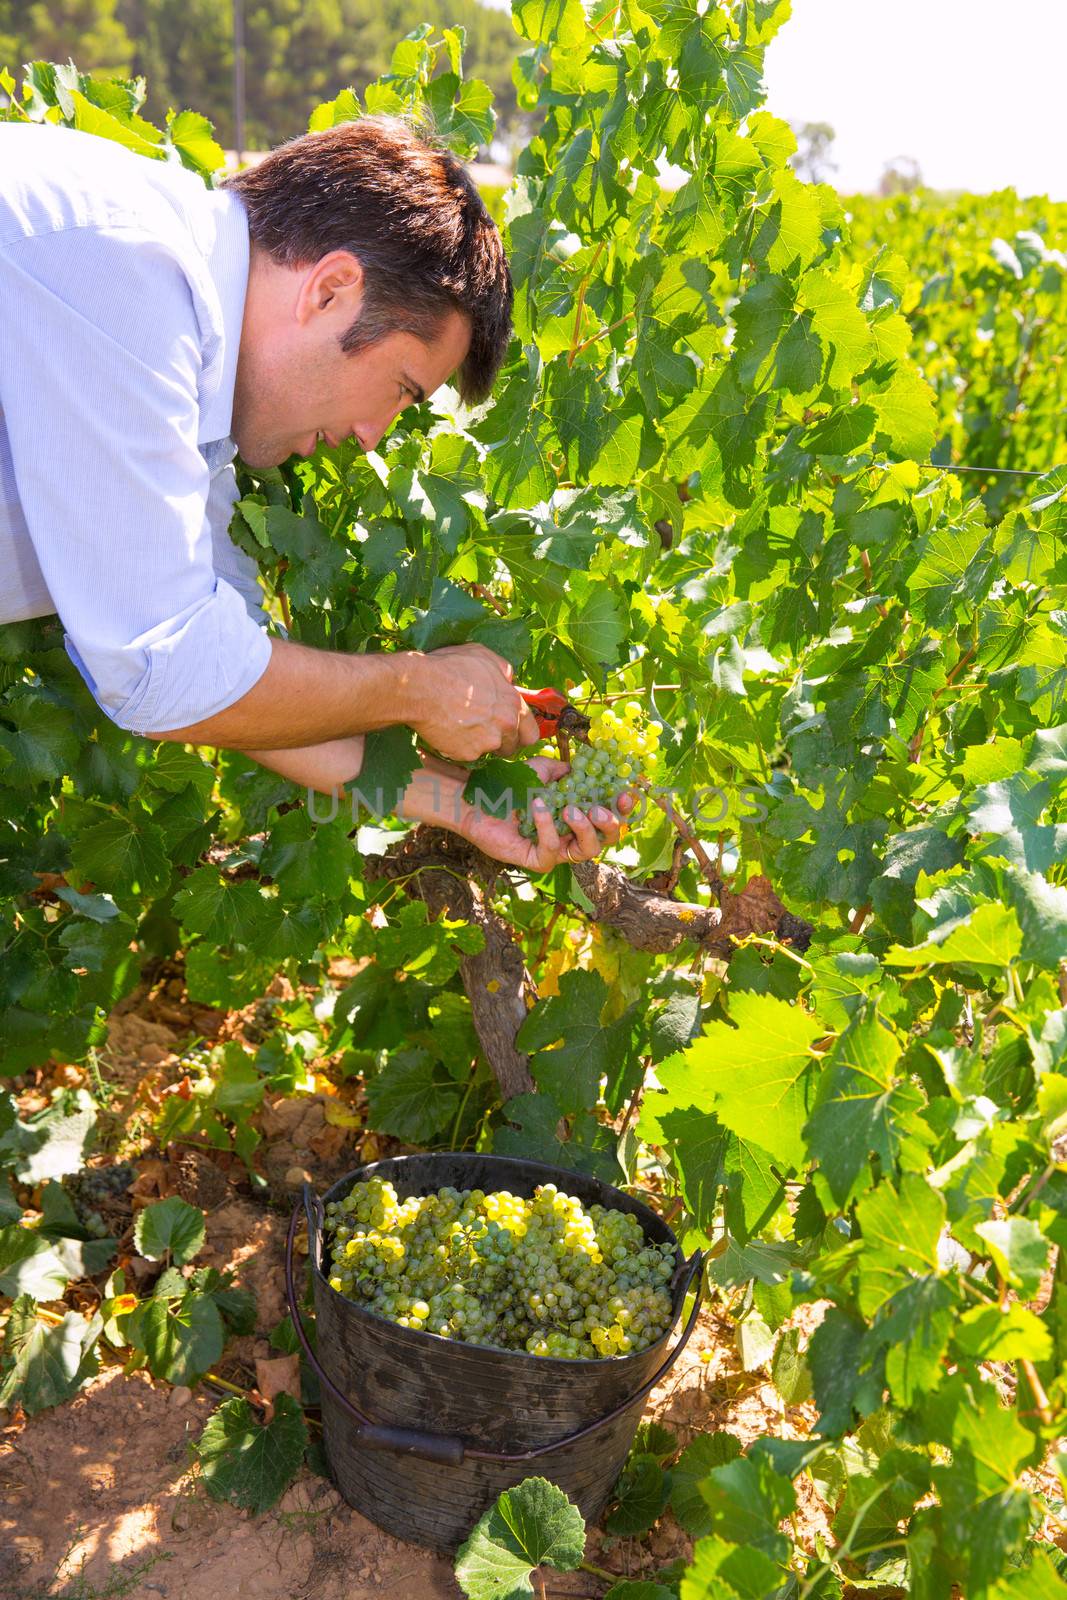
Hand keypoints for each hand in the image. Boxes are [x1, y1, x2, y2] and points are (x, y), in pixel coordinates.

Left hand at [399, 755, 633, 872]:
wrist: (476, 797)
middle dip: (609, 825)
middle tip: (600, 808)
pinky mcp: (536, 860)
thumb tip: (588, 770)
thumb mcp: (544, 771)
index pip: (610, 817)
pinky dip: (548, 826)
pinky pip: (552, 850)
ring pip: (585, 851)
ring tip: (569, 808)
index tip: (626, 793)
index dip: (623, 809)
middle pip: (606, 841)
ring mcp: (555, 851)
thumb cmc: (510, 784)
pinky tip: (538, 806)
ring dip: (583, 828)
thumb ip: (567, 771)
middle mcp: (570, 835)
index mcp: (578, 815)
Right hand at [407, 644, 539, 762]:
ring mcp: (487, 742)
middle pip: (513, 747)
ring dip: (482, 745)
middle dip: (503, 742)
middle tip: (486, 733)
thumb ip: (504, 671)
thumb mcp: (484, 657)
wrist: (420, 687)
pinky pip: (467, 755)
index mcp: (513, 704)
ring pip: (490, 752)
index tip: (512, 732)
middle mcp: (505, 726)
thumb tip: (510, 680)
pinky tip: (448, 731)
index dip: (521, 733)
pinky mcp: (466, 753)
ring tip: (464, 729)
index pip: (531, 732)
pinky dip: (460, 747)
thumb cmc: (450, 667)